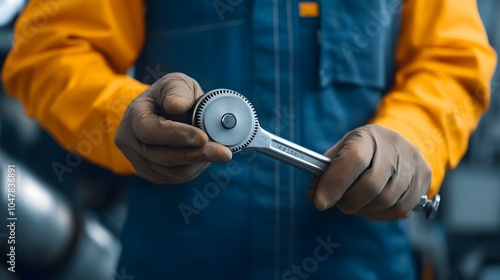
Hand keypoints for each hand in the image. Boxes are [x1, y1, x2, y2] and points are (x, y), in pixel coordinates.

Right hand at [115, 73, 231, 183]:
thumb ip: (177, 91)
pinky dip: (195, 167)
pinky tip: (205, 156)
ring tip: (218, 149)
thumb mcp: (175, 83)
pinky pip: (177, 177)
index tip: (203, 137)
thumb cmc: (171, 95)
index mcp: (134, 117)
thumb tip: (177, 106)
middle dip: (197, 154)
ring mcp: (141, 162)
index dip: (177, 135)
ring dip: (200, 162)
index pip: (150, 131)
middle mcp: (132, 143)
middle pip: (164, 157)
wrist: (162, 112)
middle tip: (224, 152)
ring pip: (173, 171)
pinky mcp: (153, 175)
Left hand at [307, 124, 430, 219]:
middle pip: (371, 185)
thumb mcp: (340, 152)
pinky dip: (381, 214)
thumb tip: (313, 195)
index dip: (335, 183)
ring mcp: (413, 161)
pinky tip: (373, 206)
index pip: (353, 159)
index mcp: (367, 136)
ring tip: (357, 204)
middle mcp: (394, 146)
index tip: (320, 203)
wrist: (395, 141)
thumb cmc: (362, 149)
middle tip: (340, 203)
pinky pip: (401, 208)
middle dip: (349, 202)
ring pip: (387, 201)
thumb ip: (324, 172)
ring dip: (365, 210)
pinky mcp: (425, 176)